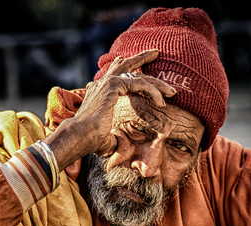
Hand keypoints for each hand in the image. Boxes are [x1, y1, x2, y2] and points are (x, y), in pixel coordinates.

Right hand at [45, 49, 175, 170]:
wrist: (79, 136)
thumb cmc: (90, 140)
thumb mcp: (107, 137)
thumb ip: (115, 137)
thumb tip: (120, 147)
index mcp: (100, 92)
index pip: (117, 75)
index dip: (130, 69)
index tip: (141, 67)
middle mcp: (102, 84)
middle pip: (126, 65)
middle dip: (142, 58)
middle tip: (156, 53)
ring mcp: (107, 82)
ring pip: (138, 75)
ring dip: (157, 83)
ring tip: (171, 91)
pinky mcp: (114, 86)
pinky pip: (139, 83)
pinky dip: (152, 92)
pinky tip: (161, 102)